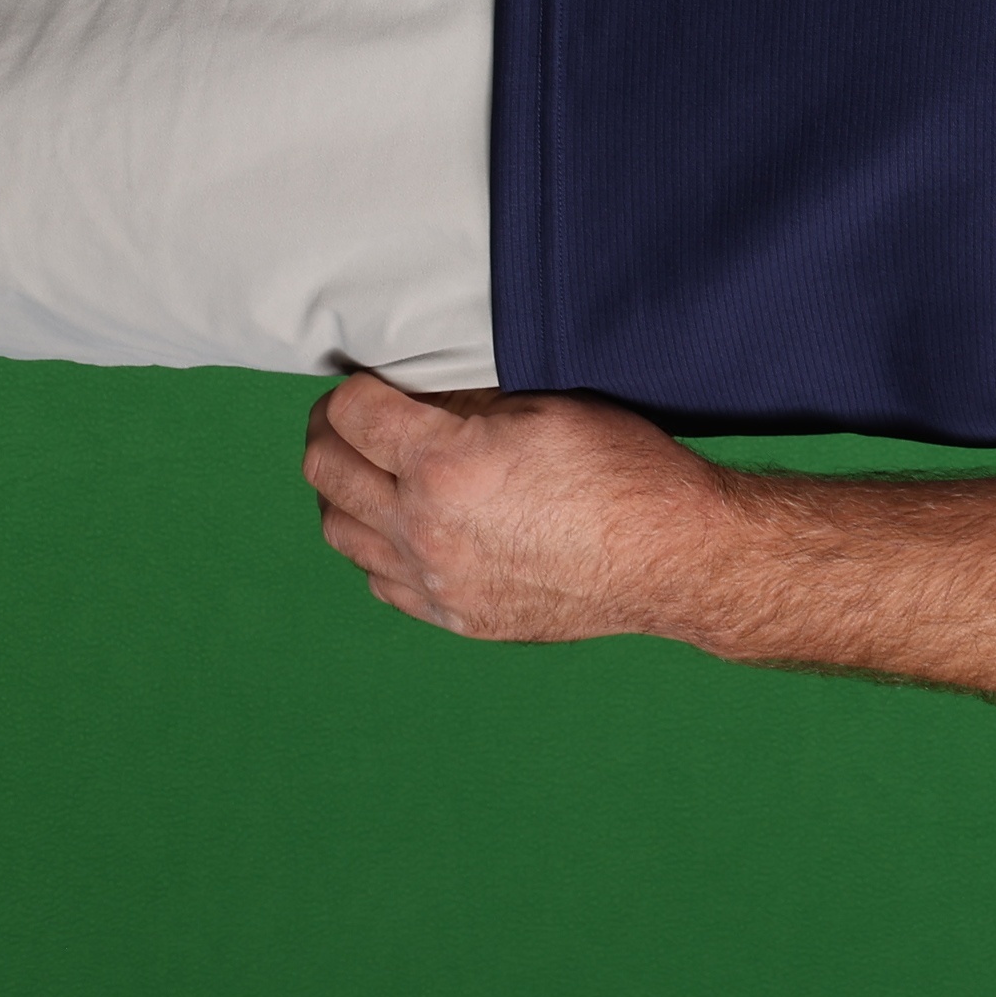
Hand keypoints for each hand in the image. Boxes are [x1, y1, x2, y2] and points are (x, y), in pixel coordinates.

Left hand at [302, 372, 731, 641]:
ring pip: (338, 529)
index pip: (351, 413)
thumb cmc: (623, 472)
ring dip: (341, 490)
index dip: (355, 386)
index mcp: (443, 465)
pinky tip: (400, 524)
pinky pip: (378, 577)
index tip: (368, 381)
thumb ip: (468, 404)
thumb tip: (419, 395)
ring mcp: (433, 580)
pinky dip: (374, 544)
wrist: (669, 556)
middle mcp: (422, 527)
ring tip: (366, 469)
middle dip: (329, 430)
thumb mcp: (546, 408)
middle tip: (348, 417)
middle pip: (325, 469)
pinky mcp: (452, 615)